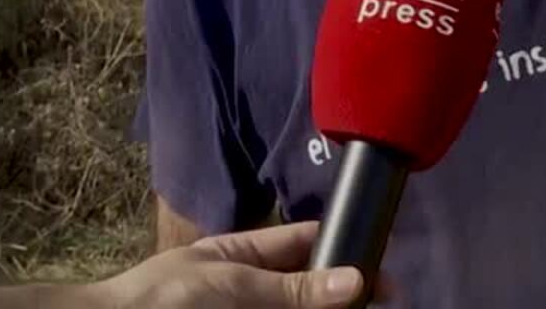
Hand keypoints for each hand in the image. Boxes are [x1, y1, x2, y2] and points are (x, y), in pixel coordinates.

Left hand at [76, 222, 365, 308]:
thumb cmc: (164, 298)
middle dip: (341, 293)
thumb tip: (356, 279)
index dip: (342, 249)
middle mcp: (248, 288)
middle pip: (307, 287)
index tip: (380, 268)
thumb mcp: (233, 285)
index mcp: (242, 255)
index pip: (303, 243)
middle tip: (381, 300)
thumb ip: (293, 289)